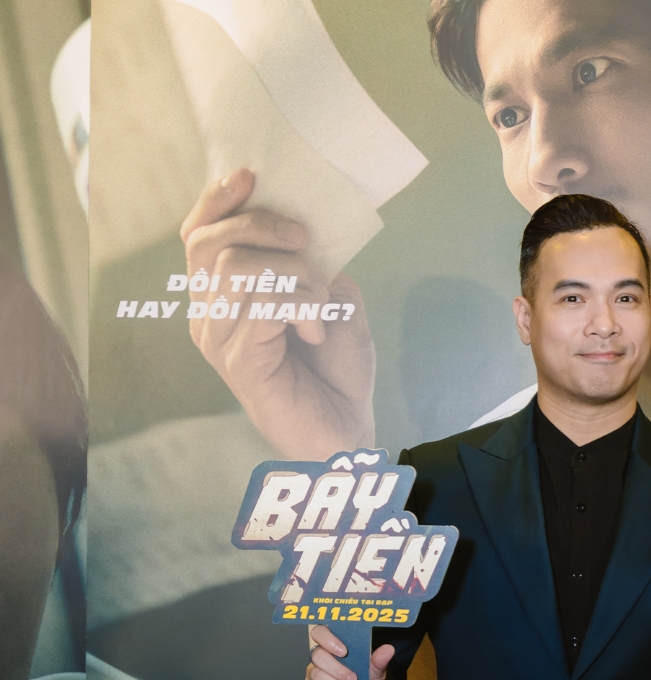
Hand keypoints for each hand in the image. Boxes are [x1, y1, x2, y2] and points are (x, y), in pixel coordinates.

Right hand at [180, 168, 374, 459]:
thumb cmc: (337, 370)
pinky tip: (315, 329)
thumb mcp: (332, 298)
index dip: (217, 201)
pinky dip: (299, 306)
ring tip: (320, 304)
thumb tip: (303, 226)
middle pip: (209, 243)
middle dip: (261, 226)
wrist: (348, 428)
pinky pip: (259, 305)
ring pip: (235, 269)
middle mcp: (209, 315)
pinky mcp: (236, 363)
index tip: (251, 176)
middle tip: (304, 240)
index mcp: (224, 295)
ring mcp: (218, 340)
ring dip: (292, 274)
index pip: (198, 235)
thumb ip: (311, 262)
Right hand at [304, 625, 394, 679]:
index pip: (320, 632)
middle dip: (337, 669)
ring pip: (318, 676)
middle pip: (318, 655)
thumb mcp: (376, 673)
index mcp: (333, 645)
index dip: (328, 639)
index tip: (344, 652)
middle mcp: (319, 657)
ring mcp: (313, 673)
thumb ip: (378, 662)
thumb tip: (388, 649)